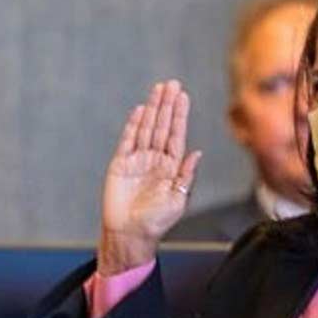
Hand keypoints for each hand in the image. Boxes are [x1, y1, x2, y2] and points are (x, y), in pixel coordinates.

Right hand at [99, 81, 202, 272]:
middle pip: (162, 126)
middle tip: (172, 84)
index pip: (177, 135)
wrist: (130, 234)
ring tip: (158, 89)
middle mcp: (155, 159)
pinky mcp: (120, 164)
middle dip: (167, 105)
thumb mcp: (178, 199)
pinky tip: (140, 110)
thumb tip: (197, 152)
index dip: (180, 115)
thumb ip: (185, 175)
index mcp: (171, 167)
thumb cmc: (157, 221)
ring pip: (146, 128)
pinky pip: (128, 140)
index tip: (183, 96)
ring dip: (152, 109)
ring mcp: (137, 160)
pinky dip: (133, 125)